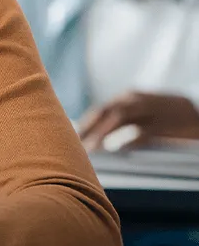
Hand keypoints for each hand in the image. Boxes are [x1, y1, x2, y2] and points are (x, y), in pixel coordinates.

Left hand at [79, 92, 198, 150]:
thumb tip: (91, 135)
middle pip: (109, 111)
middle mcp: (142, 100)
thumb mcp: (147, 114)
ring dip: (102, 133)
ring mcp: (156, 110)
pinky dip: (126, 139)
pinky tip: (114, 149)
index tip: (73, 136)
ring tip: (90, 149)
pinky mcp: (169, 125)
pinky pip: (142, 131)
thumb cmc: (171, 121)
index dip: (87, 122)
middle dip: (90, 128)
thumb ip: (123, 120)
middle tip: (76, 145)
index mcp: (134, 96)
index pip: (104, 108)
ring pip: (121, 117)